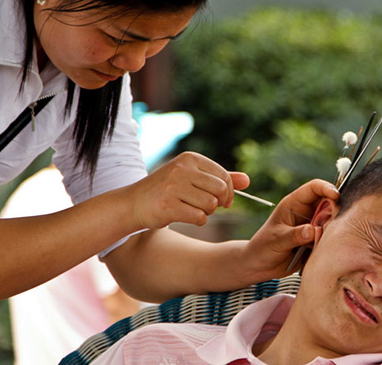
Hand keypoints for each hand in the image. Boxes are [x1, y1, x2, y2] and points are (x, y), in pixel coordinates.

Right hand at [125, 152, 249, 229]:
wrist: (133, 203)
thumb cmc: (167, 190)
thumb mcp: (192, 177)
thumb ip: (220, 178)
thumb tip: (248, 180)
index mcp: (190, 159)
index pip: (224, 176)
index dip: (229, 192)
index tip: (224, 200)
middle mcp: (182, 169)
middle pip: (220, 190)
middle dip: (220, 203)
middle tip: (211, 207)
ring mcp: (174, 187)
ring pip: (211, 205)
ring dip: (207, 212)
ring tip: (193, 209)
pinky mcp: (168, 206)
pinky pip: (199, 218)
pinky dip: (197, 221)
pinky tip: (185, 216)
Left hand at [244, 179, 338, 278]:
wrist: (260, 266)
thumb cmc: (263, 247)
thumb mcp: (277, 240)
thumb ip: (294, 235)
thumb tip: (313, 230)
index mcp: (294, 204)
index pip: (314, 188)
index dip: (326, 188)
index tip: (336, 196)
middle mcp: (306, 212)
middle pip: (328, 204)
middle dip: (334, 212)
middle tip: (331, 225)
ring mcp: (313, 226)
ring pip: (331, 222)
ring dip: (332, 230)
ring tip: (320, 242)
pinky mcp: (317, 241)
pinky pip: (329, 238)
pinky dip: (330, 243)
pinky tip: (321, 251)